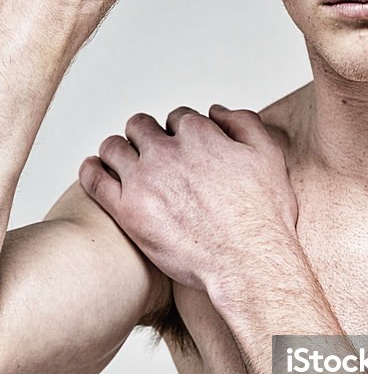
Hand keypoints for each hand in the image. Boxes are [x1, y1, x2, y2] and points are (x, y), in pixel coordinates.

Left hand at [78, 105, 297, 295]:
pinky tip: (96, 172)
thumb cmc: (263, 217)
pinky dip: (91, 171)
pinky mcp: (127, 210)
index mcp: (199, 134)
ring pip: (113, 147)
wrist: (249, 262)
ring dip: (118, 151)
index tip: (183, 150)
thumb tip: (217, 111)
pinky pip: (94, 179)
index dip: (181, 133)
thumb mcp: (269, 157)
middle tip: (154, 158)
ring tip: (124, 165)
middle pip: (141, 127)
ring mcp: (144, 179)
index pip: (178, 118)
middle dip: (147, 137)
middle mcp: (167, 151)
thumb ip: (244, 124)